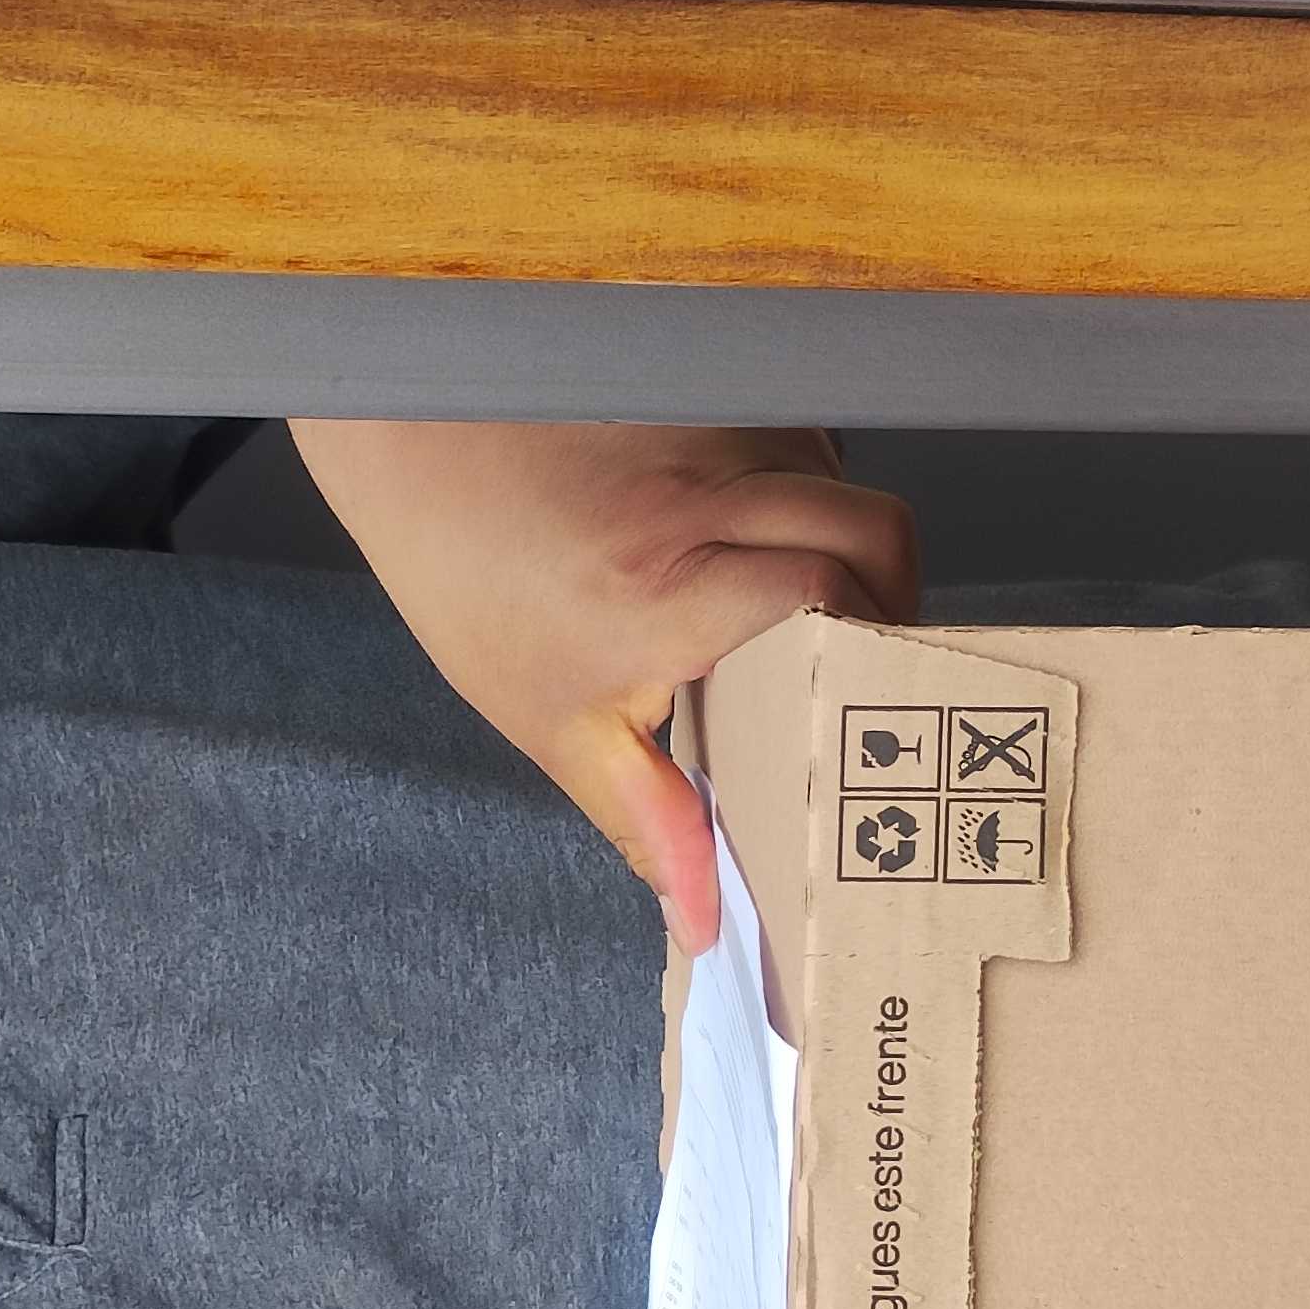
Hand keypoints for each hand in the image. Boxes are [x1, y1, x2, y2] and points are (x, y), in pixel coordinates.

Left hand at [291, 421, 921, 951]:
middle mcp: (704, 500)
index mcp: (667, 591)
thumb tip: (704, 918)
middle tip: (865, 666)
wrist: (417, 447)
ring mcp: (717, 432)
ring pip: (848, 483)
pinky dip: (810, 496)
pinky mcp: (722, 390)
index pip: (824, 595)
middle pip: (872, 532)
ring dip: (851, 547)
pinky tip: (760, 536)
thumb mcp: (557, 720)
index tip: (862, 705)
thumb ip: (649, 819)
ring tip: (810, 606)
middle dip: (892, 602)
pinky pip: (809, 446)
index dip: (865, 648)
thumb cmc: (475, 583)